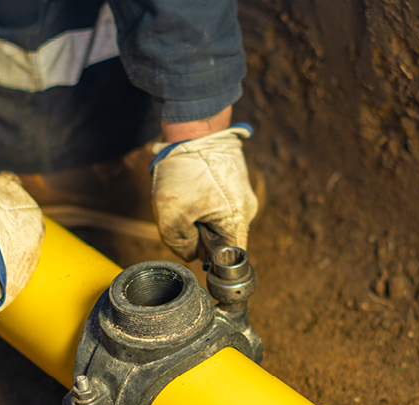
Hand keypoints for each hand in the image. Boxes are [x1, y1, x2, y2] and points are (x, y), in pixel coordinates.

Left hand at [150, 124, 258, 260]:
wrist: (194, 129)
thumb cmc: (184, 170)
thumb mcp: (171, 215)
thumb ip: (180, 244)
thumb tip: (191, 253)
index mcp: (238, 219)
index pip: (230, 257)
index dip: (211, 260)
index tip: (195, 248)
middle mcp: (247, 209)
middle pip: (223, 239)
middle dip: (200, 234)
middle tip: (184, 214)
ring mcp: (242, 194)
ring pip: (218, 221)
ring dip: (199, 216)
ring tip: (187, 196)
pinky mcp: (234, 183)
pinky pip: (218, 204)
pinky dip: (202, 201)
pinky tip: (191, 187)